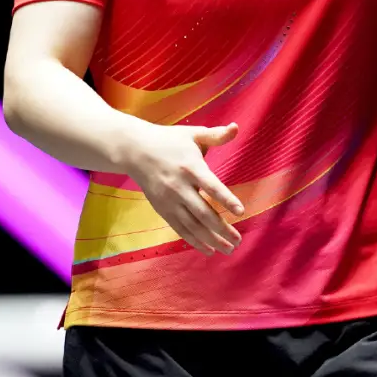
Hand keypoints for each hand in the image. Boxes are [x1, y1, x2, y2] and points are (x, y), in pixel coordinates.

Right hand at [128, 121, 243, 256]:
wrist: (134, 150)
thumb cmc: (168, 141)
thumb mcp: (192, 134)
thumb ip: (216, 135)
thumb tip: (236, 127)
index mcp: (190, 167)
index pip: (211, 186)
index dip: (226, 199)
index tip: (241, 212)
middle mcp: (179, 187)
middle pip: (203, 212)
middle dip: (222, 228)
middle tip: (238, 240)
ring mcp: (170, 200)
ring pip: (192, 225)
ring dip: (211, 239)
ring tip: (228, 249)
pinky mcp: (162, 209)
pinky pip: (180, 229)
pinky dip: (194, 241)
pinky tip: (209, 250)